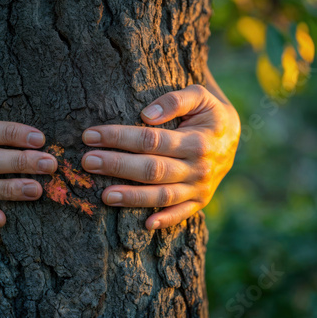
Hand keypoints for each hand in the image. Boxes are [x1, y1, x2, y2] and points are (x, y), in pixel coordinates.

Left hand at [81, 84, 239, 229]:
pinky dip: (165, 221)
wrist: (234, 135)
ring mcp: (200, 188)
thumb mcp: (199, 96)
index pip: (150, 140)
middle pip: (152, 169)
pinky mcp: (200, 201)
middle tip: (87, 162)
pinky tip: (145, 225)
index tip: (91, 135)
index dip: (119, 138)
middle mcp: (199, 168)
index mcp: (198, 141)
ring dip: (132, 197)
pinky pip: (182, 214)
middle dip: (117, 166)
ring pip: (162, 196)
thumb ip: (175, 101)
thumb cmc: (207, 113)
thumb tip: (146, 115)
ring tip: (104, 196)